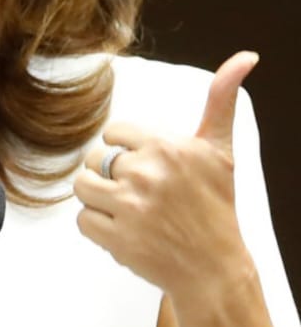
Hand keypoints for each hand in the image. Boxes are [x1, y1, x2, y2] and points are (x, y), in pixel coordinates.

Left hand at [73, 51, 258, 301]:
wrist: (214, 269)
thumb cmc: (214, 208)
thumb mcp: (219, 151)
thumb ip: (220, 101)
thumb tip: (244, 58)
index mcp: (168, 148)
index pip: (114, 133)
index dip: (127, 151)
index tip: (148, 167)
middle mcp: (148, 174)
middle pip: (94, 159)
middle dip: (112, 176)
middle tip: (141, 194)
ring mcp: (130, 207)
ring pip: (82, 187)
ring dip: (99, 200)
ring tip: (128, 210)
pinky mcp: (115, 238)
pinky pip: (82, 220)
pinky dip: (98, 227)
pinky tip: (125, 230)